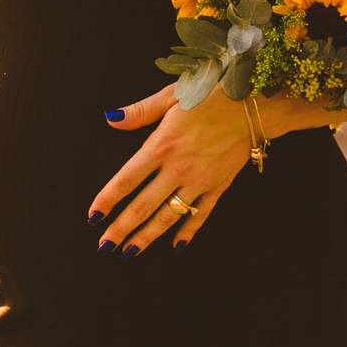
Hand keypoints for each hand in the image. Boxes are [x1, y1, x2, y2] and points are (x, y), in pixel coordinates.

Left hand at [89, 84, 345, 255]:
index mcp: (161, 144)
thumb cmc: (210, 93)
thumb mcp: (171, 96)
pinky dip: (188, 231)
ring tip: (129, 253)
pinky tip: (176, 246)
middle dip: (121, 228)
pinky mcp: (219, 186)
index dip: (107, 200)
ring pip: (168, 216)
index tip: (92, 216)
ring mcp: (199, 181)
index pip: (126, 179)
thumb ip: (140, 111)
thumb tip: (111, 119)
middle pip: (143, 205)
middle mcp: (177, 168)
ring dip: (147, 237)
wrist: (254, 104)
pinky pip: (200, 215)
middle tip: (104, 246)